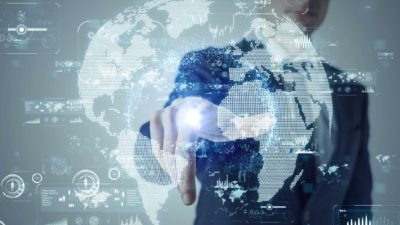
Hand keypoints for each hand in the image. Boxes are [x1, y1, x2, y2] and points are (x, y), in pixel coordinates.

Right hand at [149, 97, 275, 204]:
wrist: (196, 105)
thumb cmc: (216, 119)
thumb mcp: (232, 123)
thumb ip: (249, 125)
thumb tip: (270, 121)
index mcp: (201, 110)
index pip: (190, 146)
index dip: (186, 173)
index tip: (189, 195)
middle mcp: (181, 109)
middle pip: (175, 151)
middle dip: (180, 177)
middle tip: (188, 197)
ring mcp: (166, 112)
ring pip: (164, 150)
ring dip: (172, 172)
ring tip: (182, 187)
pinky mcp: (156, 118)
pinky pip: (156, 146)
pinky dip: (163, 162)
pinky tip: (173, 174)